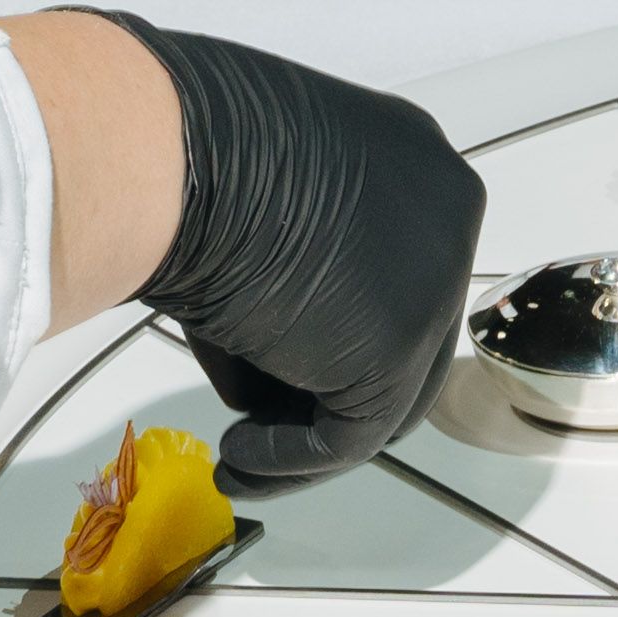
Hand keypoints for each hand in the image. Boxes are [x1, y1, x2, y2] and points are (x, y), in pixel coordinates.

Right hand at [106, 19, 479, 487]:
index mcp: (413, 160)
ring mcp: (435, 281)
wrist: (170, 161)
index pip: (395, 269)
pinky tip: (236, 457)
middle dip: (325, 388)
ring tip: (239, 455)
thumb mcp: (253, 205)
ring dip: (307, 433)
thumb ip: (288, 278)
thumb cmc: (186, 159)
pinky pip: (351, 433)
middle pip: (401, 333)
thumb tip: (269, 368)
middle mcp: (447, 212)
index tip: (271, 360)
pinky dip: (290, 457)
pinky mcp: (401, 349)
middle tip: (257, 419)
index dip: (333, 324)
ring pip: (384, 392)